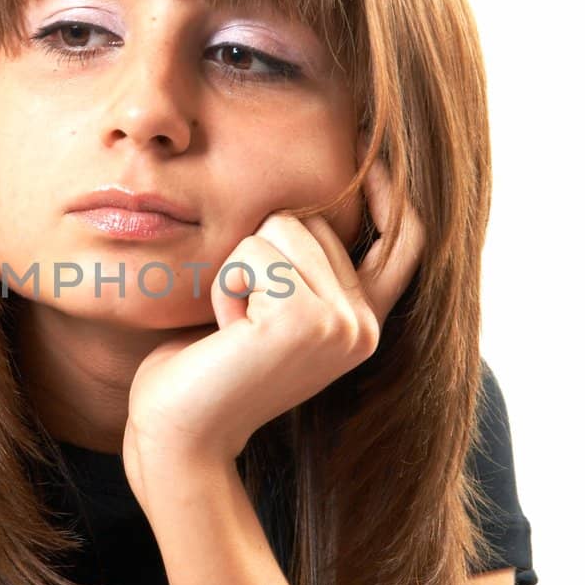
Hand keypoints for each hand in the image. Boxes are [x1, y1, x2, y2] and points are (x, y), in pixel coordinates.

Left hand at [122, 145, 425, 505]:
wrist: (179, 436)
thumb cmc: (204, 370)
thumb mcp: (266, 310)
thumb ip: (302, 269)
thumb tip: (310, 203)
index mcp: (363, 322)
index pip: (405, 240)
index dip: (394, 192)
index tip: (371, 148)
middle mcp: (365, 325)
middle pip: (313, 219)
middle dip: (257, 253)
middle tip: (242, 321)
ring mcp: (344, 324)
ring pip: (283, 227)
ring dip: (238, 269)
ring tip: (234, 328)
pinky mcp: (308, 320)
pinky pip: (254, 251)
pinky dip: (226, 284)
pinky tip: (227, 334)